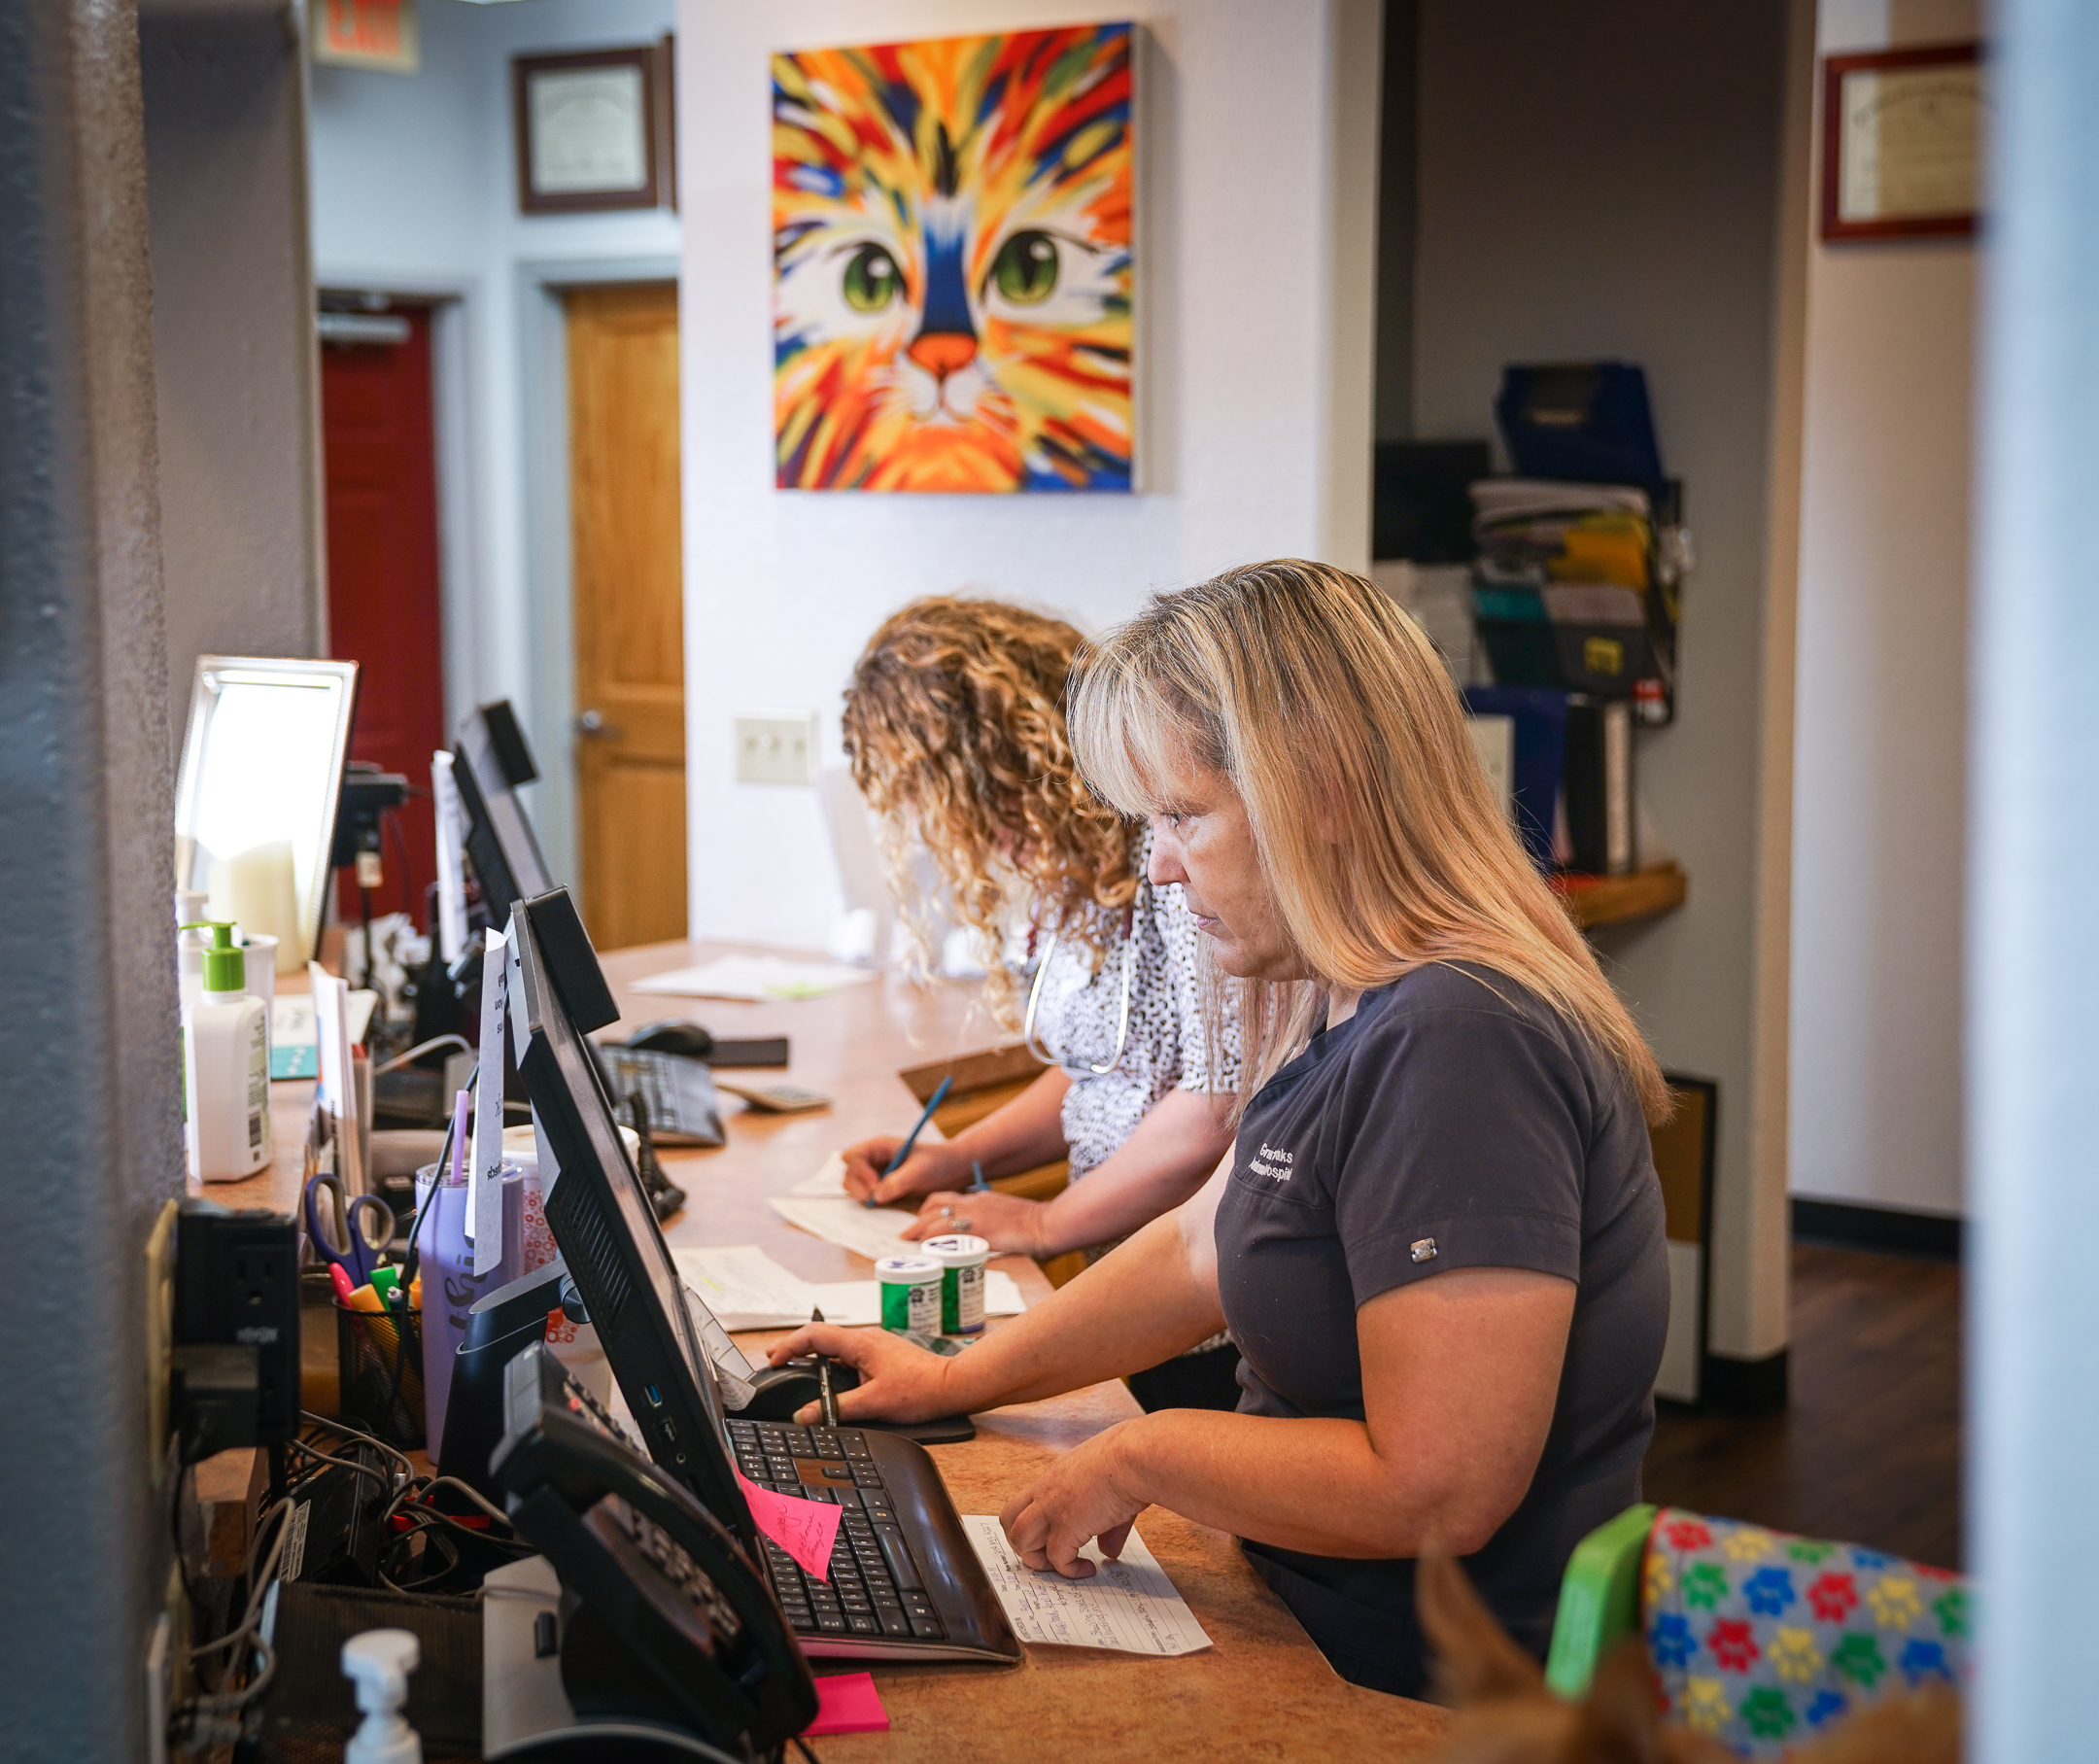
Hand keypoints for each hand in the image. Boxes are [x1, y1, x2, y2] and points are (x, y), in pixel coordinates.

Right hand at [764, 1322, 957, 1425]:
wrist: (952, 1385)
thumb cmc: (920, 1390)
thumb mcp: (873, 1403)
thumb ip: (836, 1408)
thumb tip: (804, 1415)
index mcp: (860, 1344)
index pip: (814, 1335)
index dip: (789, 1345)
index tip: (774, 1360)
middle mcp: (866, 1338)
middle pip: (821, 1336)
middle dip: (796, 1347)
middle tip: (775, 1360)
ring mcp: (874, 1345)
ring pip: (835, 1344)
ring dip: (813, 1354)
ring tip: (794, 1367)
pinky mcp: (881, 1354)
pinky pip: (848, 1352)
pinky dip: (830, 1361)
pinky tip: (827, 1375)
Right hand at [841, 1134, 968, 1206]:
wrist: (952, 1171)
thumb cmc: (938, 1163)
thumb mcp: (921, 1170)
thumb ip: (899, 1181)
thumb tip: (877, 1196)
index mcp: (879, 1146)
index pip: (852, 1156)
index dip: (859, 1171)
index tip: (876, 1185)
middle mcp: (873, 1159)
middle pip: (848, 1172)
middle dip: (858, 1187)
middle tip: (877, 1199)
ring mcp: (874, 1174)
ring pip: (852, 1186)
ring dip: (862, 1195)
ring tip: (884, 1201)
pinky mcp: (879, 1188)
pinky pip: (865, 1196)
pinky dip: (870, 1202)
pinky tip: (886, 1204)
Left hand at [903, 1187, 1047, 1255]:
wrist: (1046, 1224)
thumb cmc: (1036, 1225)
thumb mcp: (1009, 1218)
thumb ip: (995, 1223)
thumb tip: (991, 1239)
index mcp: (982, 1199)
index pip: (948, 1198)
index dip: (930, 1209)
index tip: (923, 1221)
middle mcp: (973, 1203)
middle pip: (935, 1204)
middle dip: (919, 1218)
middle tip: (908, 1232)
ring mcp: (973, 1216)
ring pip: (934, 1218)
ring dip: (918, 1229)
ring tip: (909, 1241)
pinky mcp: (976, 1230)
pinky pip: (945, 1233)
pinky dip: (931, 1241)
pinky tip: (926, 1249)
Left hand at [998, 1421, 1147, 1577]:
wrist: (1134, 1457)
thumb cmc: (1129, 1461)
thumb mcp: (1111, 1487)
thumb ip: (1105, 1523)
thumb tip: (1109, 1551)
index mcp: (1056, 1476)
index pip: (1026, 1502)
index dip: (1034, 1523)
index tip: (1051, 1537)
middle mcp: (1046, 1490)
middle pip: (1009, 1520)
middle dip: (1021, 1543)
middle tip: (1046, 1554)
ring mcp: (1052, 1508)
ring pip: (1020, 1540)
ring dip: (1037, 1559)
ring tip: (1061, 1565)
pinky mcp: (1066, 1526)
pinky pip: (1057, 1559)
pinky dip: (1069, 1571)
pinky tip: (1087, 1569)